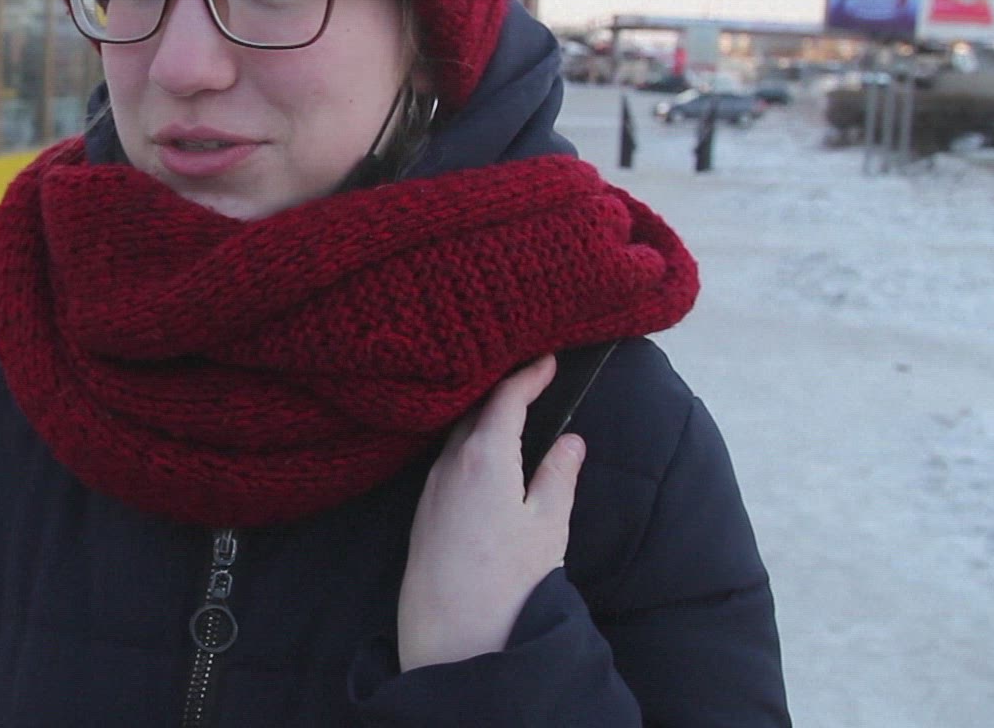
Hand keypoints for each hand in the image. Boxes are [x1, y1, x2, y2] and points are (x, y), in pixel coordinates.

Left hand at [397, 354, 584, 671]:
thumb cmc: (506, 582)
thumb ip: (558, 475)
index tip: (546, 359)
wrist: (450, 635)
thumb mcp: (547, 526)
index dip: (527, 375)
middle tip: (530, 377)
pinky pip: (446, 461)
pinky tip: (484, 456)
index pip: (505, 399)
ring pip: (457, 435)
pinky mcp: (423, 510)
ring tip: (510, 410)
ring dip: (481, 418)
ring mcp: (431, 486)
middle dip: (502, 391)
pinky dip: (467, 445)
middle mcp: (449, 462)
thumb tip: (570, 442)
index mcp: (484, 456)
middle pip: (475, 411)